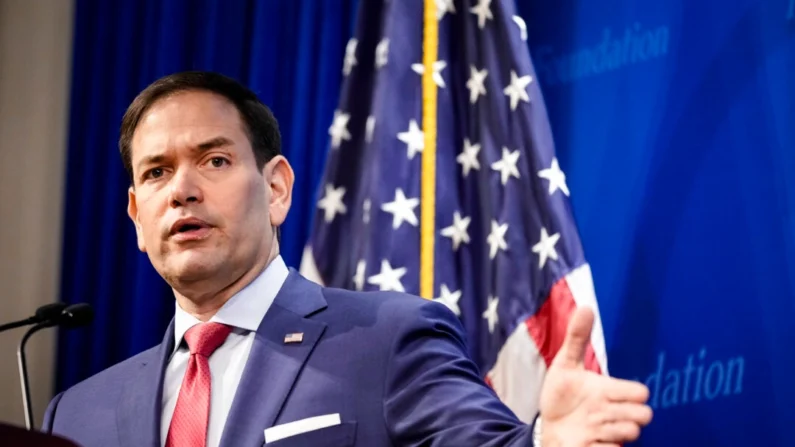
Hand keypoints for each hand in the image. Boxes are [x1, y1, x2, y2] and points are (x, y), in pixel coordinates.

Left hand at [538, 307, 652, 446]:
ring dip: (611, 429)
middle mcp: (614, 413)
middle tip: (599, 410)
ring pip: (632, 432)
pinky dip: (600, 445)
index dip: (630, 392)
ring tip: (589, 425)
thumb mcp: (565, 364)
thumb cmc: (561, 395)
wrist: (549, 427)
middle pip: (644, 414)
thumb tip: (586, 307)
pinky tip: (586, 440)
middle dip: (623, 412)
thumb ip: (577, 337)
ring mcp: (610, 433)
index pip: (641, 392)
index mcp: (610, 391)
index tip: (608, 392)